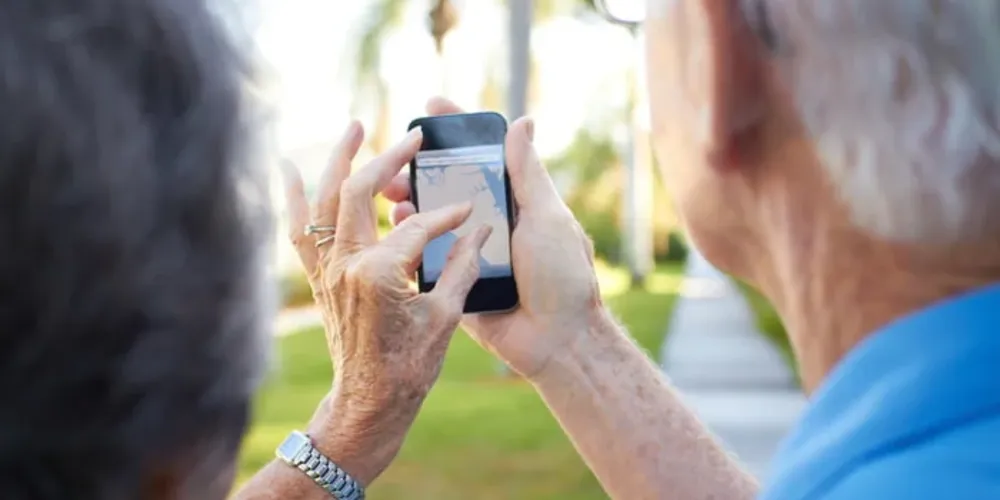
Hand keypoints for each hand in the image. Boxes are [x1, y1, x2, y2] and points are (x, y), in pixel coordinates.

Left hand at [281, 122, 492, 484]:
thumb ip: (461, 266)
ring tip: (354, 126)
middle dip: (388, 160)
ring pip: (323, 200)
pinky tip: (290, 167)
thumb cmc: (410, 367)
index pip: (417, 226)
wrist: (369, 403)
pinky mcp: (321, 278)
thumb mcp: (445, 316)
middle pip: (358, 193)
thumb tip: (480, 228)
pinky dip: (293, 197)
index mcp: (379, 274)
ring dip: (337, 160)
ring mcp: (328, 270)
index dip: (448, 216)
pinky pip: (299, 229)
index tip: (470, 209)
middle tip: (413, 138)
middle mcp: (345, 265)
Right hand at [383, 98, 603, 378]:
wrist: (558, 340)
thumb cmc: (562, 276)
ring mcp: (472, 253)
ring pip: (434, 221)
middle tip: (395, 158)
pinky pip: (428, 259)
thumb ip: (528, 173)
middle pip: (450, 186)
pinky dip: (409, 242)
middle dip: (420, 169)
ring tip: (390, 193)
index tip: (431, 106)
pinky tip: (394, 228)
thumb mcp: (546, 217)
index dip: (458, 130)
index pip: (484, 156)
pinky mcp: (456, 283)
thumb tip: (522, 120)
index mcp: (517, 203)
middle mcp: (492, 224)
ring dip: (410, 203)